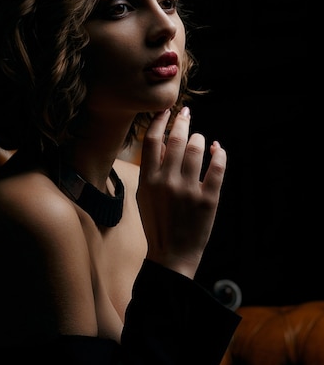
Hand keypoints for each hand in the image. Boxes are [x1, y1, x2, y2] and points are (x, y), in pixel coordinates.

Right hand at [137, 106, 226, 278]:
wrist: (172, 254)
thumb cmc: (157, 222)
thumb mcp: (144, 195)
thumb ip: (151, 168)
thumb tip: (163, 141)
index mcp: (148, 180)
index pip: (151, 140)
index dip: (160, 121)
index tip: (167, 110)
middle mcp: (167, 182)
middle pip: (176, 139)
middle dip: (182, 121)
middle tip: (186, 112)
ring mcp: (189, 190)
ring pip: (196, 148)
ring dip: (199, 138)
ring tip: (199, 138)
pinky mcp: (208, 199)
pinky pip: (217, 167)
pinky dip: (219, 153)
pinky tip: (217, 149)